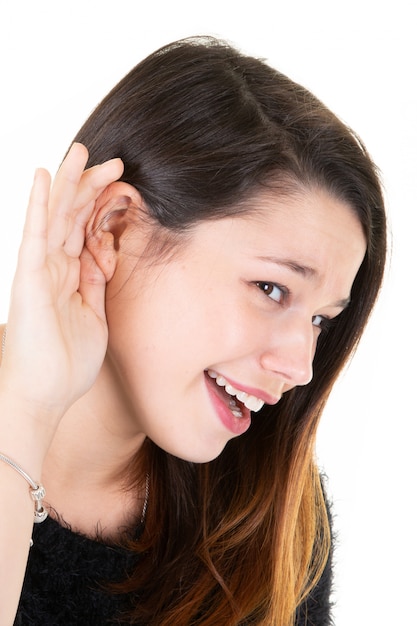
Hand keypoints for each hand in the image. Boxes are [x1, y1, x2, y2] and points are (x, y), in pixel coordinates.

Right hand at [0, 143, 123, 432]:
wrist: (44, 395)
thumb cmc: (67, 362)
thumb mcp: (94, 316)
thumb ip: (95, 285)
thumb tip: (104, 257)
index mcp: (70, 276)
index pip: (86, 230)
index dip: (103, 205)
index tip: (123, 184)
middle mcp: (54, 267)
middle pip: (73, 216)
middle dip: (92, 186)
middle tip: (114, 160)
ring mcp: (40, 270)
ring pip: (56, 216)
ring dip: (69, 182)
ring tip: (82, 151)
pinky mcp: (29, 278)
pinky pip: (35, 234)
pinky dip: (40, 204)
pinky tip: (46, 176)